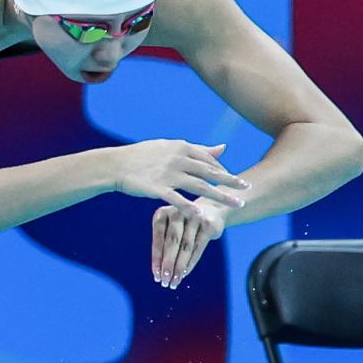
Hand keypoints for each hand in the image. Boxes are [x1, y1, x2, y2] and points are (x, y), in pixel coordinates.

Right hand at [114, 139, 248, 215]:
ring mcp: (168, 174)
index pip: (208, 159)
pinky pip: (177, 199)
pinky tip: (202, 215)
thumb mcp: (170, 147)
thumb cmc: (142, 156)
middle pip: (209, 172)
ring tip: (237, 204)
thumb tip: (224, 147)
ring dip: (220, 196)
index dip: (223, 170)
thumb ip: (198, 149)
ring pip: (200, 186)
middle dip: (230, 181)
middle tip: (247, 187)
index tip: (233, 180)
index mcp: (180, 147)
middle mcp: (177, 159)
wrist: (115, 165)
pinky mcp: (157, 188)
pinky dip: (190, 207)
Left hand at [151, 198, 228, 288]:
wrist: (211, 209)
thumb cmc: (184, 224)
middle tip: (165, 281)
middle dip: (168, 264)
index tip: (155, 275)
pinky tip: (185, 273)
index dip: (157, 258)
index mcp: (162, 213)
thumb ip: (165, 245)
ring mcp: (194, 216)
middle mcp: (177, 212)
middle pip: (172, 242)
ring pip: (186, 247)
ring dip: (180, 266)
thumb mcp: (171, 229)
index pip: (158, 238)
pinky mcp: (208, 224)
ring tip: (175, 281)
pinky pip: (198, 247)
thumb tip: (159, 271)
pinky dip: (191, 262)